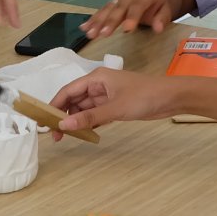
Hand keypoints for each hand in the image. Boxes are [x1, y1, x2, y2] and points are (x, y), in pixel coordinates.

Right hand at [50, 68, 182, 133]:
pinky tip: (83, 134)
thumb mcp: (115, 108)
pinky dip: (89, 123)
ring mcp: (107, 96)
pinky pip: (95, 114)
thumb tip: (63, 126)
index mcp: (96, 78)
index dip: (54, 105)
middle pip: (74, 100)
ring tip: (67, 138)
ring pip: (84, 108)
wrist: (171, 98)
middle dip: (63, 116)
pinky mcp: (115, 106)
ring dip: (76, 121)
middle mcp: (98, 85)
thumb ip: (89, 117)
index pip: (68, 91)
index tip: (44, 121)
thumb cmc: (144, 96)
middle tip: (56, 136)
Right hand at [83, 0, 176, 38]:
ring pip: (107, 9)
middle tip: (102, 34)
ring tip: (90, 34)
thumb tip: (158, 28)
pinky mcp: (112, 2)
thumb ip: (162, 18)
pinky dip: (93, 19)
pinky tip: (84, 27)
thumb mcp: (166, 8)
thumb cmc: (158, 1)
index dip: (132, 17)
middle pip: (119, 8)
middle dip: (110, 21)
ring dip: (98, 22)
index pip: (138, 6)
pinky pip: (101, 10)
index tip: (127, 29)